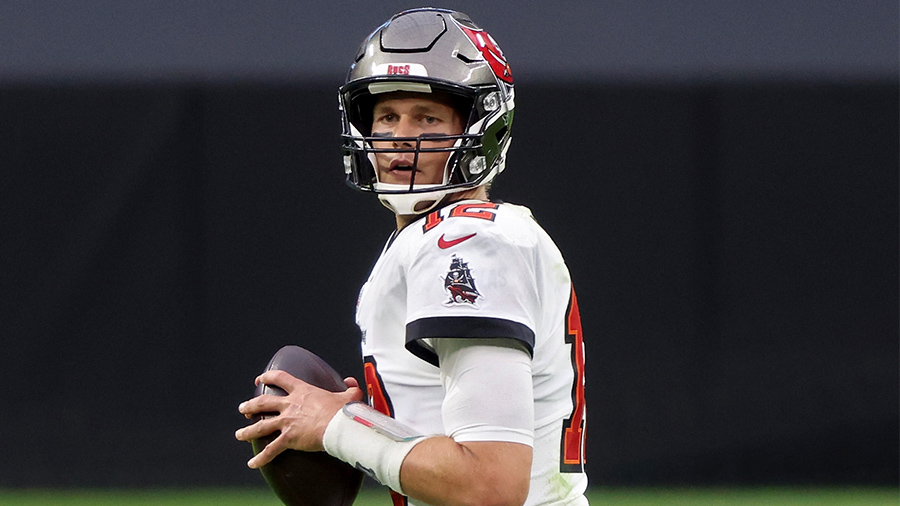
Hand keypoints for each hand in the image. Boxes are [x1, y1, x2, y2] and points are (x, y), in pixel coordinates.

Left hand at [235, 371, 362, 467]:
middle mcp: (290, 405)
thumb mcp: (349, 395)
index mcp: (303, 391)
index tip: (261, 378)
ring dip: (248, 431)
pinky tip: (252, 463)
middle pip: (263, 402)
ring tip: (240, 434)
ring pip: (261, 425)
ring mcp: (287, 422)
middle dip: (251, 405)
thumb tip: (351, 382)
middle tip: (243, 408)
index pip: (281, 378)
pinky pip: (271, 450)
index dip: (269, 377)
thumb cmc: (344, 411)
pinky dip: (261, 458)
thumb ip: (349, 388)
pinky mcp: (288, 438)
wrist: (339, 425)